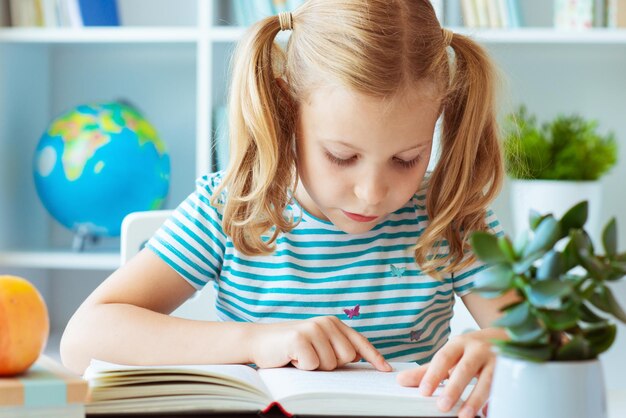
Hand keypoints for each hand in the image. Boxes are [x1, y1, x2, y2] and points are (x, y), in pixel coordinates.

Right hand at [248, 316, 391, 371]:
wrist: (258, 341)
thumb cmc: (291, 348)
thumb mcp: (318, 345)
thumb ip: (337, 349)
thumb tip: (362, 361)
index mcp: (333, 323)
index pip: (359, 342)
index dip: (374, 357)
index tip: (386, 370)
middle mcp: (326, 323)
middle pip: (347, 358)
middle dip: (330, 365)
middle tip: (311, 358)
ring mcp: (313, 328)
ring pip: (330, 364)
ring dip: (314, 367)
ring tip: (299, 357)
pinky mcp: (300, 338)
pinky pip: (312, 366)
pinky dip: (301, 368)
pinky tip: (291, 358)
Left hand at [396, 328, 504, 417]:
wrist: (507, 336)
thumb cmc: (473, 349)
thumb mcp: (451, 355)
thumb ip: (428, 370)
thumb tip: (402, 381)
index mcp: (459, 343)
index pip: (444, 358)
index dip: (433, 374)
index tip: (424, 391)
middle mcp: (478, 349)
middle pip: (465, 368)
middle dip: (454, 388)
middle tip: (442, 406)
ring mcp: (497, 359)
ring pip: (487, 379)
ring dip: (476, 398)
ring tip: (465, 415)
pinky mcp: (511, 370)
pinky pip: (504, 386)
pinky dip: (495, 400)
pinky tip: (488, 412)